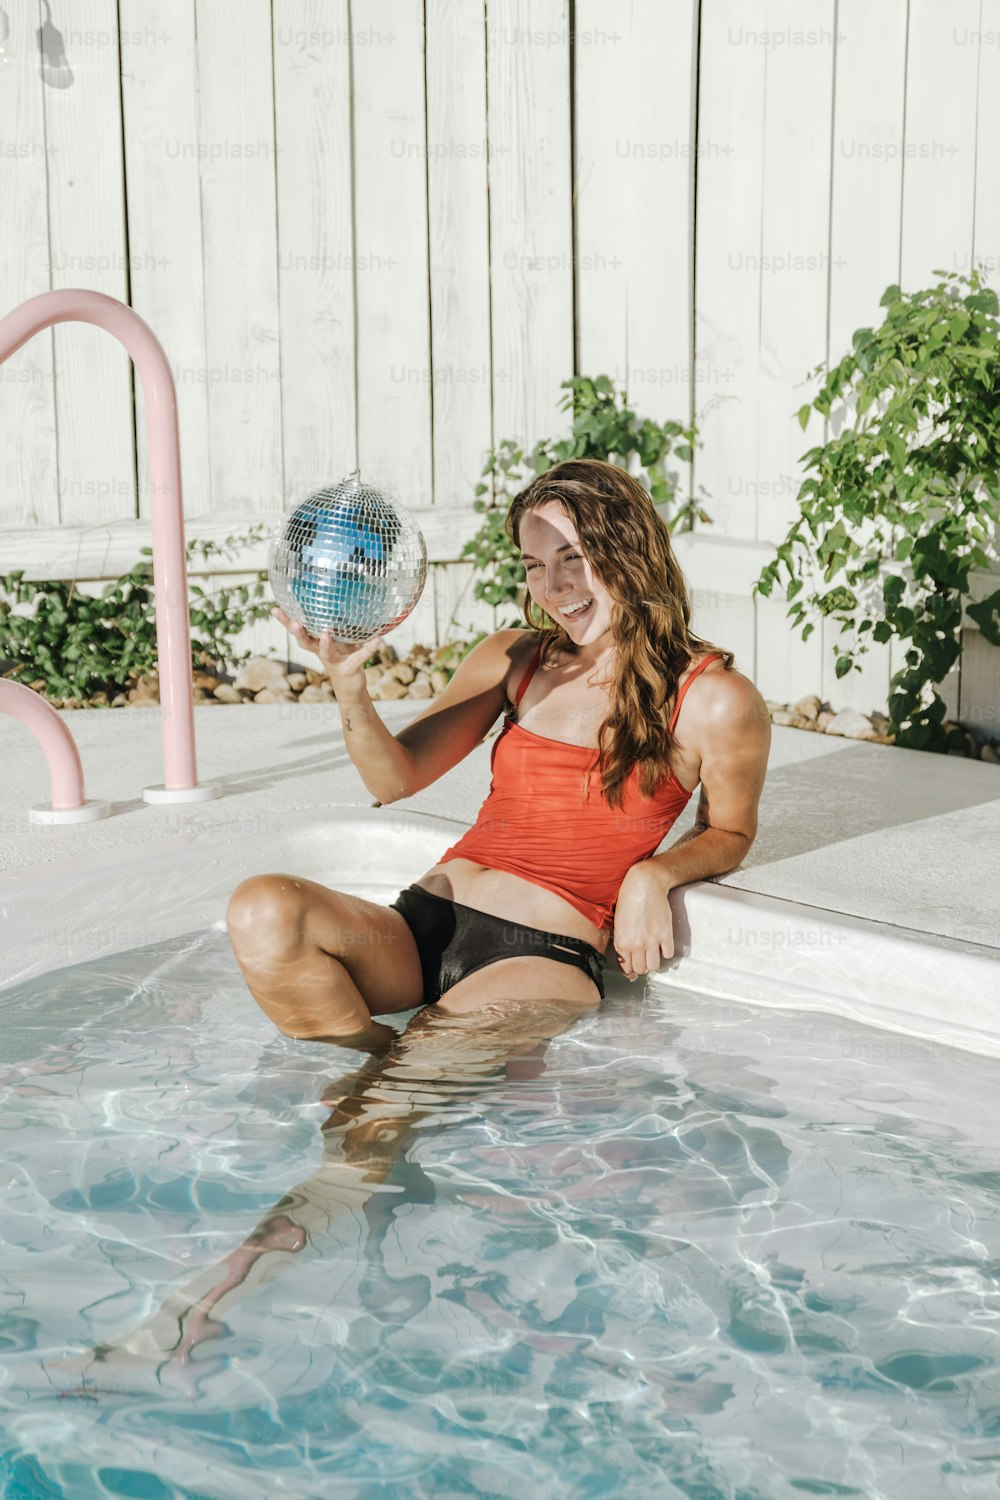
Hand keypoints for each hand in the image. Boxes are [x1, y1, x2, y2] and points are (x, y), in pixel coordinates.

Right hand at [271, 605, 385, 701]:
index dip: (286, 621)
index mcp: (315, 643)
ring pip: (326, 653)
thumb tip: (334, 594)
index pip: (298, 630)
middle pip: (305, 642)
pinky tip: (377, 641)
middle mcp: (321, 652)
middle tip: (295, 623)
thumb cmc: (340, 657)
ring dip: (325, 644)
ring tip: (326, 634)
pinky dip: (368, 650)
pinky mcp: (350, 668)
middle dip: (299, 633)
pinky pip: (359, 658)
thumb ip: (332, 622)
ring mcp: (334, 661)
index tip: (276, 609)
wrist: (349, 687)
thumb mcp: (335, 639)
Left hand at [611, 865, 675, 982]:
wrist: (644, 884)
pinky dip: (666, 952)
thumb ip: (622, 942)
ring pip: (654, 966)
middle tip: (643, 959)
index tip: (633, 969)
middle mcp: (636, 945)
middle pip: (641, 970)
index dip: (630, 971)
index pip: (626, 969)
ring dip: (654, 962)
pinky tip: (662, 945)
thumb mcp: (618, 923)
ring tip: (653, 954)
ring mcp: (651, 941)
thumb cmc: (628, 899)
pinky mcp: (665, 934)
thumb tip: (628, 958)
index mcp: (622, 943)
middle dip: (642, 967)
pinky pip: (668, 954)